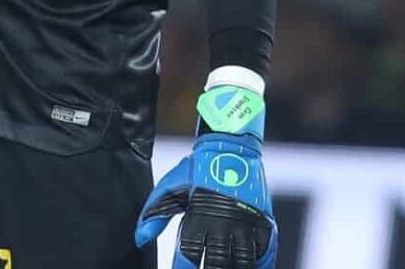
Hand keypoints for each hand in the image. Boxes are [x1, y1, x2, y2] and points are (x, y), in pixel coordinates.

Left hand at [135, 85, 277, 268]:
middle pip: (218, 263)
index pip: (189, 255)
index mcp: (199, 216)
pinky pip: (265, 254)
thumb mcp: (170, 188)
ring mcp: (247, 223)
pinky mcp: (264, 222)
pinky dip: (259, 265)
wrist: (230, 148)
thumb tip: (139, 240)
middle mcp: (225, 223)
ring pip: (242, 262)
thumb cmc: (197, 169)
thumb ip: (153, 215)